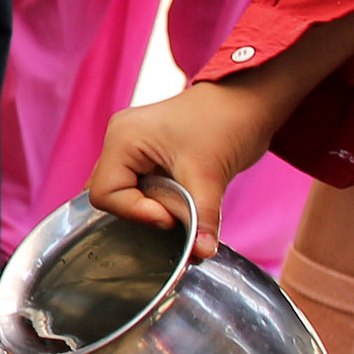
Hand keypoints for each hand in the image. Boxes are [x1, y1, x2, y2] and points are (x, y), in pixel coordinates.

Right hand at [88, 80, 281, 260]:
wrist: (248, 101)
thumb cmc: (225, 123)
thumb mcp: (210, 176)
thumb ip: (201, 218)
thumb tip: (202, 253)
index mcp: (122, 139)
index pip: (105, 194)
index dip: (137, 212)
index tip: (172, 217)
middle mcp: (119, 140)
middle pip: (108, 195)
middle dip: (141, 212)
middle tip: (174, 215)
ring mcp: (132, 146)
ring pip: (124, 193)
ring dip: (151, 207)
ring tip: (180, 208)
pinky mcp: (147, 154)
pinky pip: (139, 187)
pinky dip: (158, 201)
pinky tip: (181, 204)